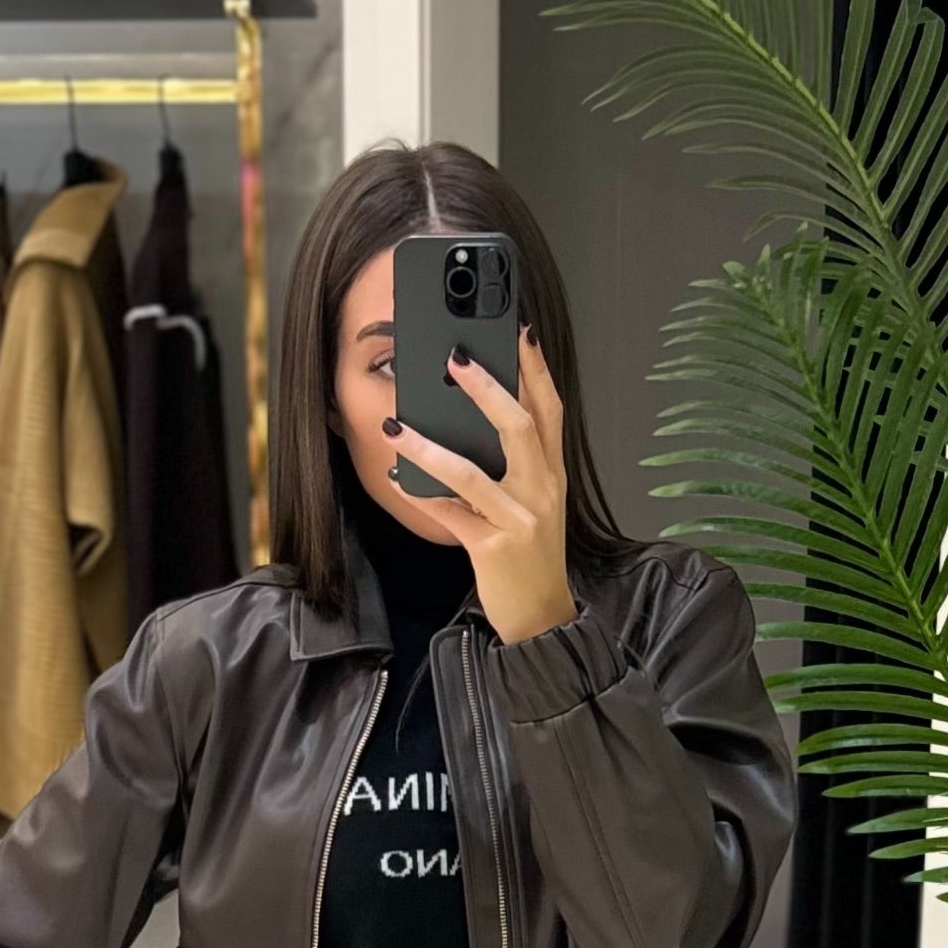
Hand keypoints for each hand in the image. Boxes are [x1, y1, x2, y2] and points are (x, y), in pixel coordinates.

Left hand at [381, 327, 576, 646]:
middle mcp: (543, 489)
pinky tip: (394, 477)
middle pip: (518, 425)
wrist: (542, 617)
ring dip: (430, 446)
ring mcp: (521, 518)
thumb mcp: (535, 502)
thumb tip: (482, 416)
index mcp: (553, 473)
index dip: (536, 368)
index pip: (550, 408)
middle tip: (455, 357)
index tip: (520, 330)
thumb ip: (519, 462)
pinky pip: (450, 514)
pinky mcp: (494, 547)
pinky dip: (420, 494)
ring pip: (473, 471)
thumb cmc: (529, 555)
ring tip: (398, 425)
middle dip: (486, 387)